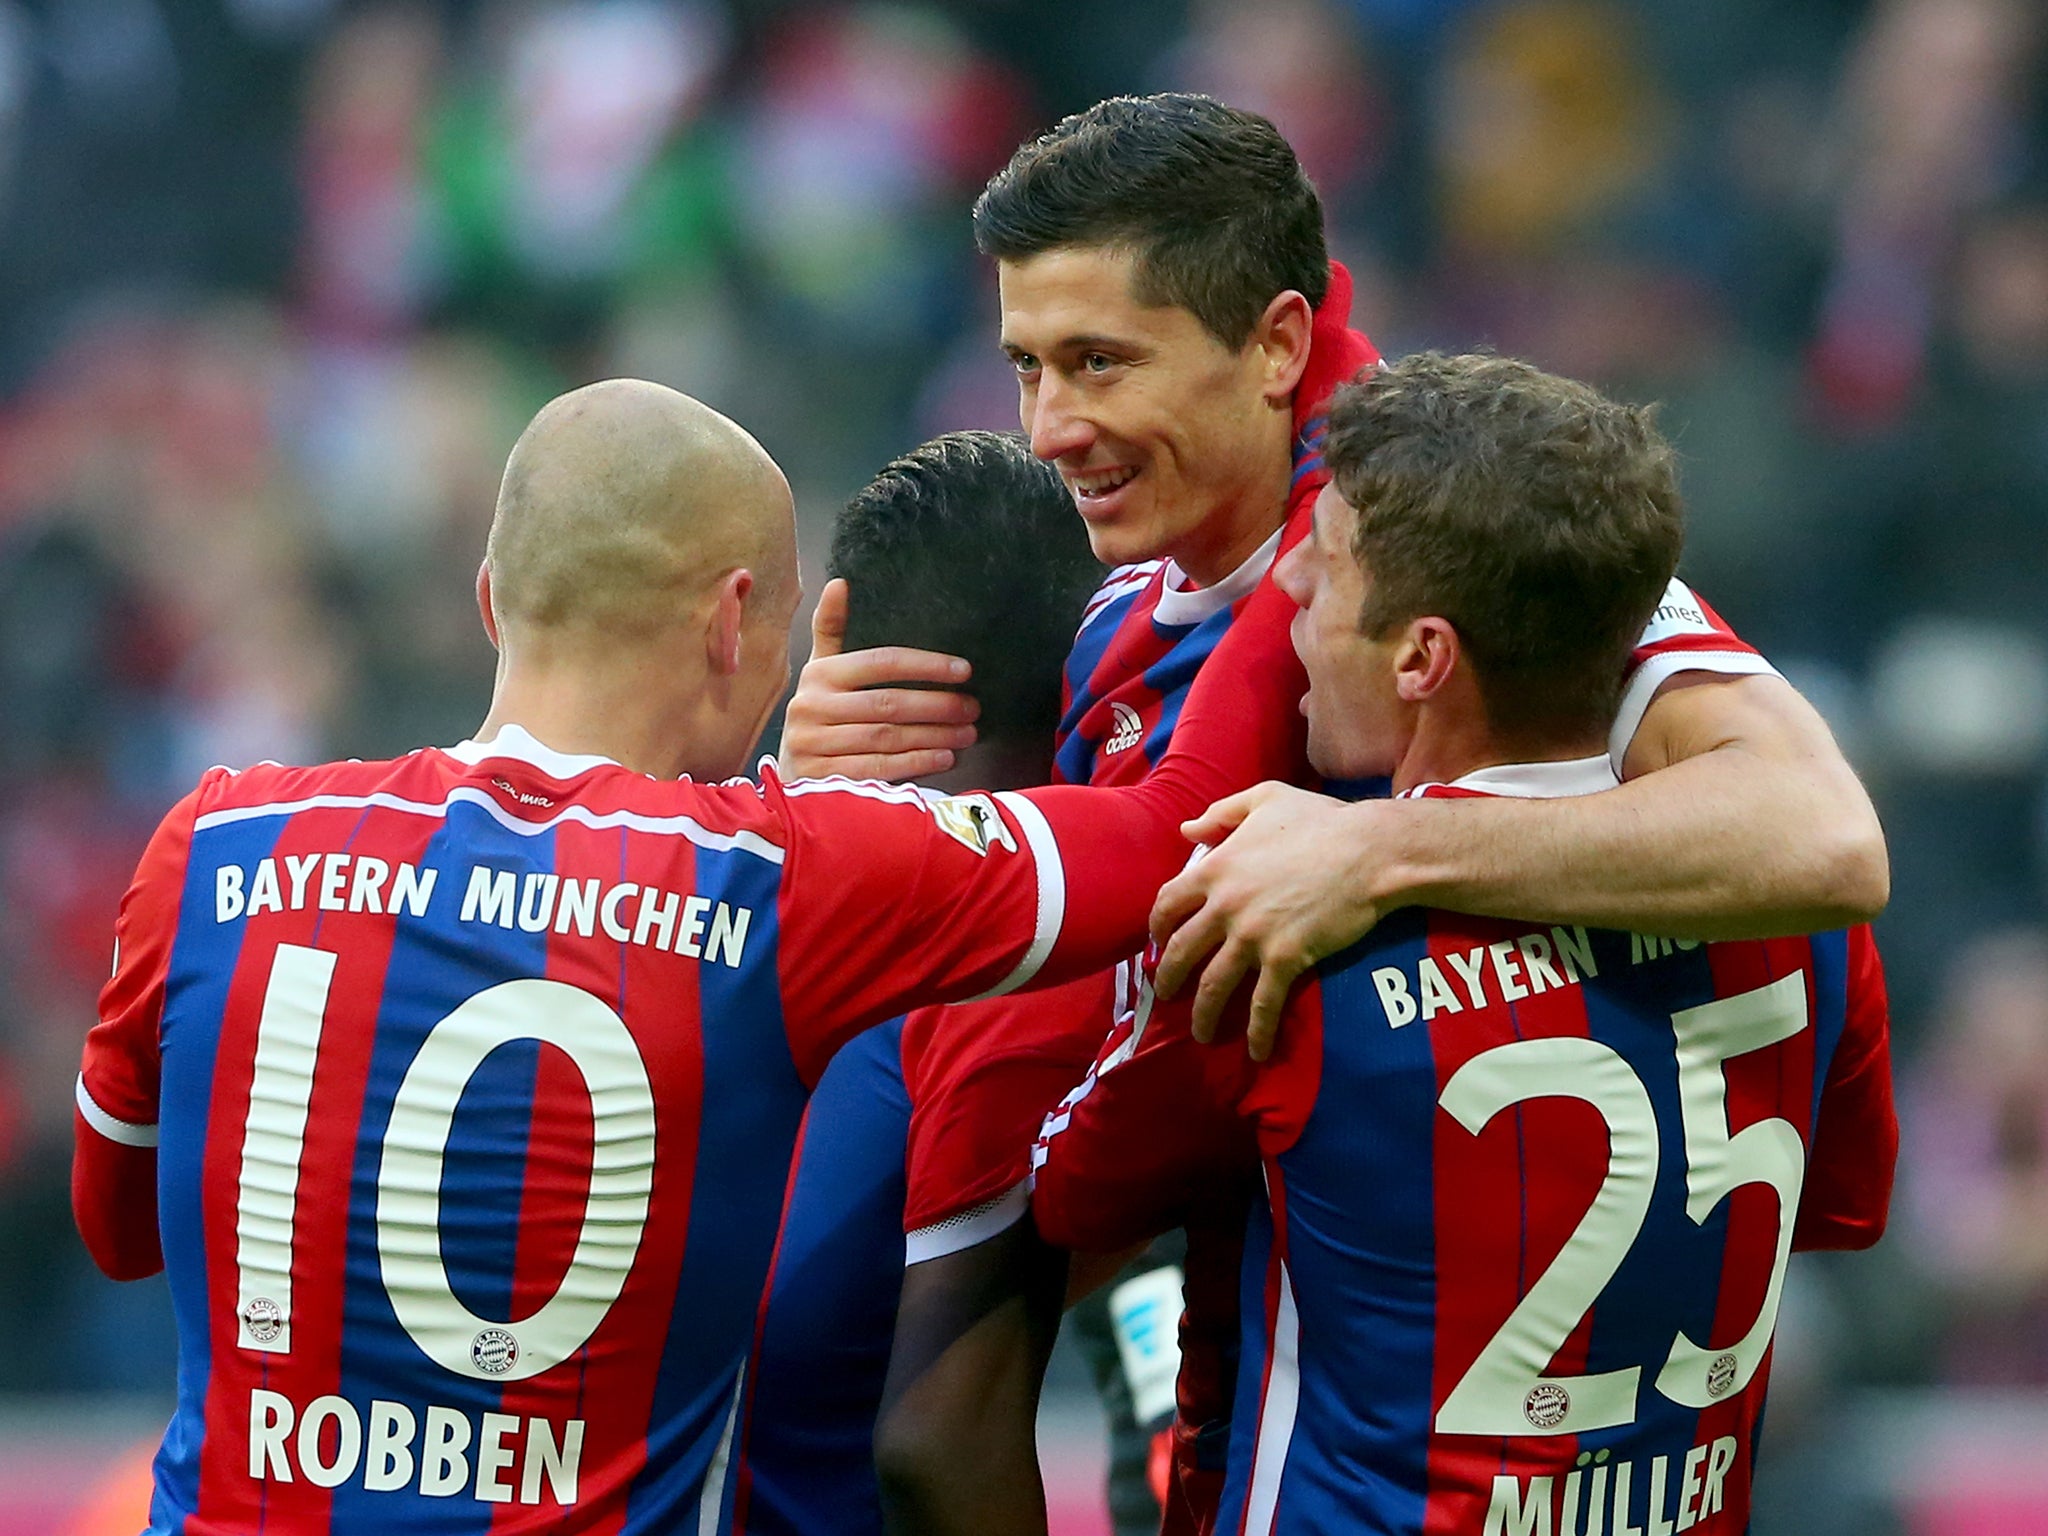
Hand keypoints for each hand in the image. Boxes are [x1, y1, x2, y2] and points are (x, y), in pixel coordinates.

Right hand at [778, 578, 979, 780]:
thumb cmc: (818, 717)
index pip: (881, 662)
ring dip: (934, 736)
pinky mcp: (823, 779)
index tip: (964, 670)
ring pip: (887, 737)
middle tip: (972, 708)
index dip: (925, 665)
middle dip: (937, 705)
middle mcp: (812, 707)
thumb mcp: (820, 672)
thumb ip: (832, 630)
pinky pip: (878, 769)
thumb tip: (840, 582)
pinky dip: (915, 763)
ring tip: (967, 733)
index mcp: (819, 675)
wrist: (789, 775)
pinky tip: (944, 758)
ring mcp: (814, 746)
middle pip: (888, 703)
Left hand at [1149, 783, 1390, 1059]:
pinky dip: (1257, 1032)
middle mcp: (1224, 906)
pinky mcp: (1285, 959)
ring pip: (1213, 986)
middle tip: (1166, 994)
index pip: (1168, 904)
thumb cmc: (1323, 821)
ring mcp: (1252, 935)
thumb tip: (1188, 830)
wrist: (1370, 851)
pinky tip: (1256, 1051)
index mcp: (1215, 868)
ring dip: (1202, 1015)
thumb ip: (1222, 812)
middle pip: (1181, 951)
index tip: (1159, 943)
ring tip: (1200, 1033)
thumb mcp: (1266, 798)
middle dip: (1169, 978)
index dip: (1158, 927)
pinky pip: (1263, 1005)